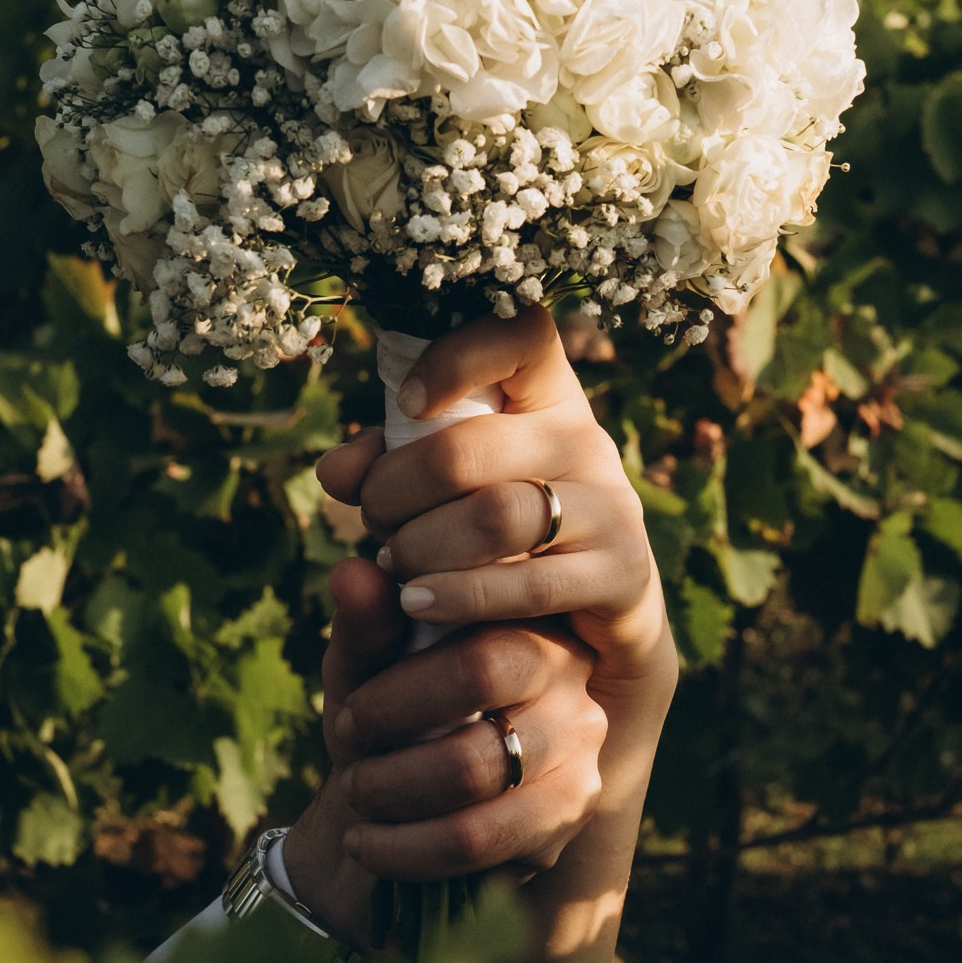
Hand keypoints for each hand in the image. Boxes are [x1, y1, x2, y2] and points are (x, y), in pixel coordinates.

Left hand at [281, 558, 608, 952]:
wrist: (403, 800)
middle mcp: (570, 679)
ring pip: (476, 773)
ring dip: (392, 791)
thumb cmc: (389, 714)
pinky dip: (405, 848)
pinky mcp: (569, 815)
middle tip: (350, 752)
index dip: (397, 692)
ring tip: (356, 796)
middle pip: (480, 695)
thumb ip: (365, 622)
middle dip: (391, 734)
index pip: (478, 652)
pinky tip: (368, 843)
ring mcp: (581, 752)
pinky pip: (479, 840)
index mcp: (525, 622)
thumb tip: (352, 571)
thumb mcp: (366, 664)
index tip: (349, 710)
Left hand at [313, 308, 674, 713]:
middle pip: (470, 447)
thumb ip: (384, 470)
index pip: (522, 333)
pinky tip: (418, 603)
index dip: (457, 357)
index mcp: (544, 397)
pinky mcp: (624, 572)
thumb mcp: (437, 495)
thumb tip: (337, 469)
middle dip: (397, 489)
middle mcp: (584, 439)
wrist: (582, 629)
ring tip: (393, 565)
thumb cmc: (493, 542)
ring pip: (497, 516)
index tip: (407, 405)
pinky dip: (461, 596)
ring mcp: (612, 504)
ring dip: (422, 546)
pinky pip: (533, 583)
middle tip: (374, 521)